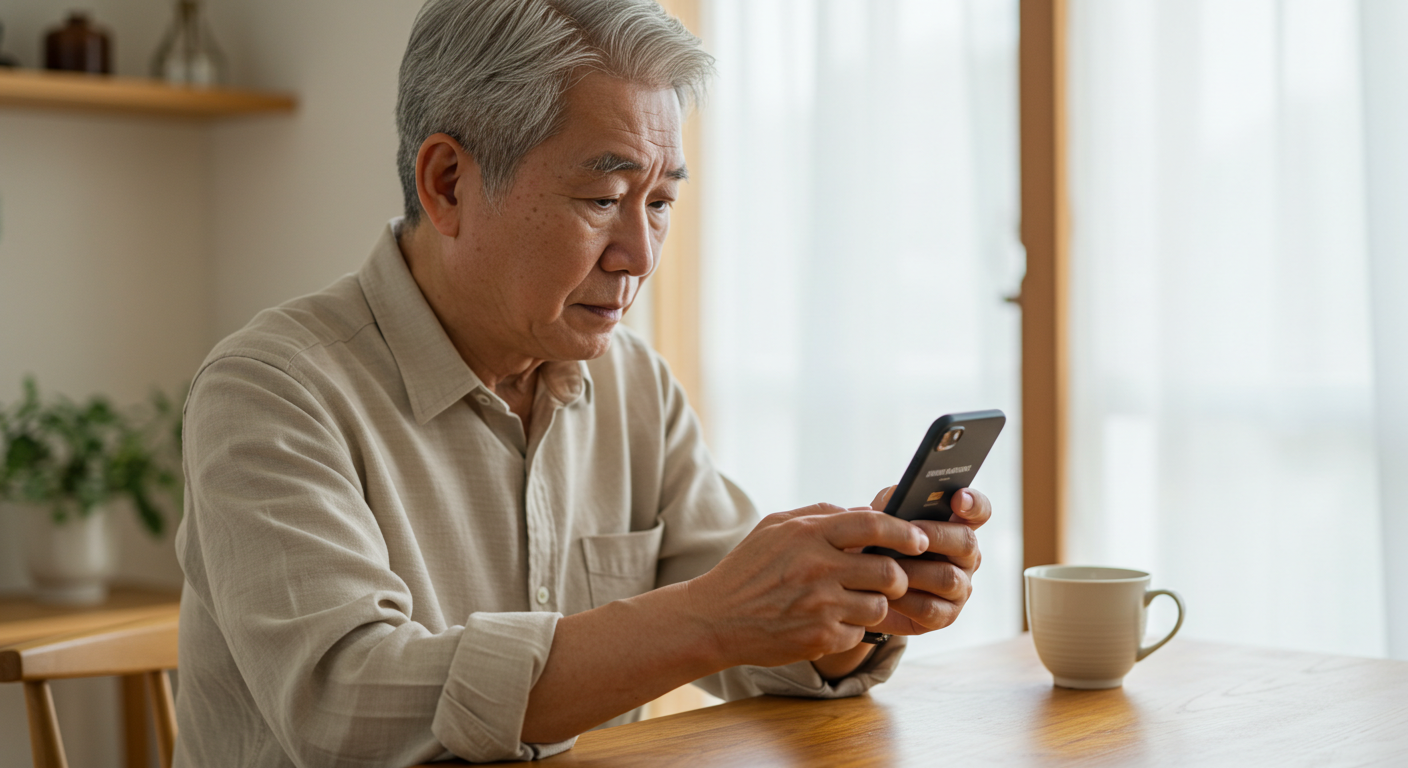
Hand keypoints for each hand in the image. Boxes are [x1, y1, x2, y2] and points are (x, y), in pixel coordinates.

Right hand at [684, 503, 929, 667]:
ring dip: (875, 604)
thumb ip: (820, 515)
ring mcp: (821, 605)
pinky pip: (860, 632)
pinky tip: (829, 622)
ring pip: (880, 605)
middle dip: (897, 576)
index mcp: (808, 534)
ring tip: (853, 601)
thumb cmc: (748, 569)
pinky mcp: (820, 637)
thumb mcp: (775, 527)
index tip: (919, 540)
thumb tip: (866, 512)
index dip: (904, 532)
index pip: (873, 525)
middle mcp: (818, 568)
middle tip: (891, 578)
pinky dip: (852, 628)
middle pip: (889, 570)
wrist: (715, 618)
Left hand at [863, 485, 989, 635]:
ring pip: (949, 578)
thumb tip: (896, 495)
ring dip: (915, 570)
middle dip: (937, 535)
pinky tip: (886, 593)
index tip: (958, 498)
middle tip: (910, 530)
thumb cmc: (876, 546)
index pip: (979, 510)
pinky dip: (906, 600)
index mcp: (956, 526)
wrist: (862, 590)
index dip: (973, 503)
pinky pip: (931, 608)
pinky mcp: (945, 616)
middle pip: (967, 542)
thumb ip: (890, 502)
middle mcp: (966, 556)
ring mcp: (960, 587)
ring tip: (888, 565)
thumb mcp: (879, 519)